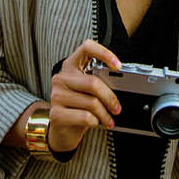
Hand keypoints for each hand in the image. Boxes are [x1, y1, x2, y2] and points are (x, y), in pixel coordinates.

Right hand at [40, 39, 125, 154]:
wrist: (63, 130)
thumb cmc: (79, 108)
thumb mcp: (88, 92)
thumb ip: (100, 84)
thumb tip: (122, 87)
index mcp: (71, 66)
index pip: (86, 48)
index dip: (104, 53)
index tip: (118, 66)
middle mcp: (61, 78)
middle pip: (93, 83)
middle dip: (110, 98)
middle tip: (117, 108)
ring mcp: (56, 96)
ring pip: (91, 103)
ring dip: (105, 114)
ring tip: (108, 120)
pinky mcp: (56, 114)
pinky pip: (85, 117)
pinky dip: (96, 122)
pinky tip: (95, 123)